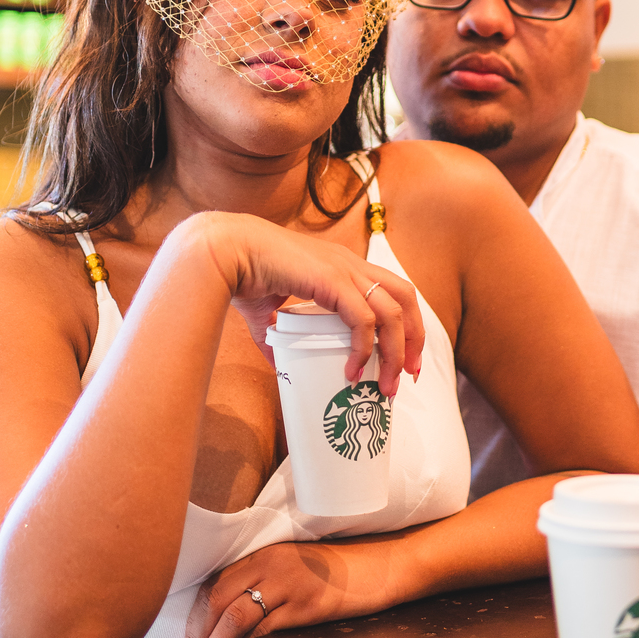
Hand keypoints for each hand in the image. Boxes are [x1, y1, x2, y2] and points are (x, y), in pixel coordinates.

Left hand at [183, 537, 395, 637]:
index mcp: (265, 554)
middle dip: (199, 631)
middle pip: (220, 598)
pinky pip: (268, 629)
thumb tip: (231, 616)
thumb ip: (265, 581)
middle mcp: (272, 564)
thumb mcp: (295, 566)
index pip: (217, 582)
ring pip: (237, 615)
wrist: (379, 567)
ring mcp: (290, 584)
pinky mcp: (308, 605)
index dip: (197, 614)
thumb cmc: (338, 570)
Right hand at [193, 212, 424, 393]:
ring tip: (386, 384)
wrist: (224, 252)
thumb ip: (278, 338)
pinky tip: (353, 370)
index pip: (392, 291)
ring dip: (396, 352)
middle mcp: (349, 264)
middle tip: (408, 375)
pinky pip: (362, 318)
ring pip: (391, 312)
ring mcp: (342, 270)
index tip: (404, 360)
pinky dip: (364, 347)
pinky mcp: (330, 280)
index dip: (406, 324)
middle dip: (414, 339)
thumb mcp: (268, 315)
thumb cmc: (242, 276)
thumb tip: (282, 367)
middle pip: (405, 298)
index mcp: (341, 266)